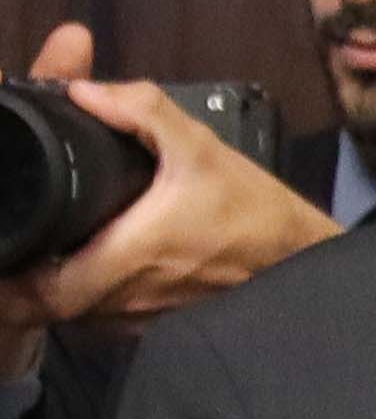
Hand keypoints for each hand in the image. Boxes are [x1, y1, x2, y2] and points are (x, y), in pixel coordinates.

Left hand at [0, 26, 335, 363]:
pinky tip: (98, 266)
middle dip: (25, 279)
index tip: (7, 244)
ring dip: (56, 288)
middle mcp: (124, 298)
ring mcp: (140, 319)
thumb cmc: (251, 209)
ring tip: (52, 251)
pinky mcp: (158, 328)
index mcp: (125, 256)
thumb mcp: (200, 146)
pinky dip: (90, 297)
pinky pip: (103, 319)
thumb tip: (81, 90)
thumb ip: (140, 111)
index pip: (37, 293)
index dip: (10, 284)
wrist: (304, 261)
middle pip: (44, 306)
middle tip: (21, 241)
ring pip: (72, 315)